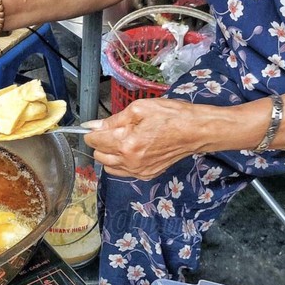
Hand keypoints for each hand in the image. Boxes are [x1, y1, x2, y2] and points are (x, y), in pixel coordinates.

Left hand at [84, 98, 198, 179]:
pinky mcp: (147, 175)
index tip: (94, 126)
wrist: (194, 131)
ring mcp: (138, 171)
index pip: (94, 141)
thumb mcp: (138, 109)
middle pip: (99, 156)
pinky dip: (121, 163)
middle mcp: (130, 161)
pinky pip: (124, 172)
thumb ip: (113, 120)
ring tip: (120, 142)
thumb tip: (93, 126)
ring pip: (109, 167)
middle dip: (100, 143)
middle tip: (110, 131)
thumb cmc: (170, 116)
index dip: (91, 131)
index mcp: (126, 143)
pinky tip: (131, 151)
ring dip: (109, 155)